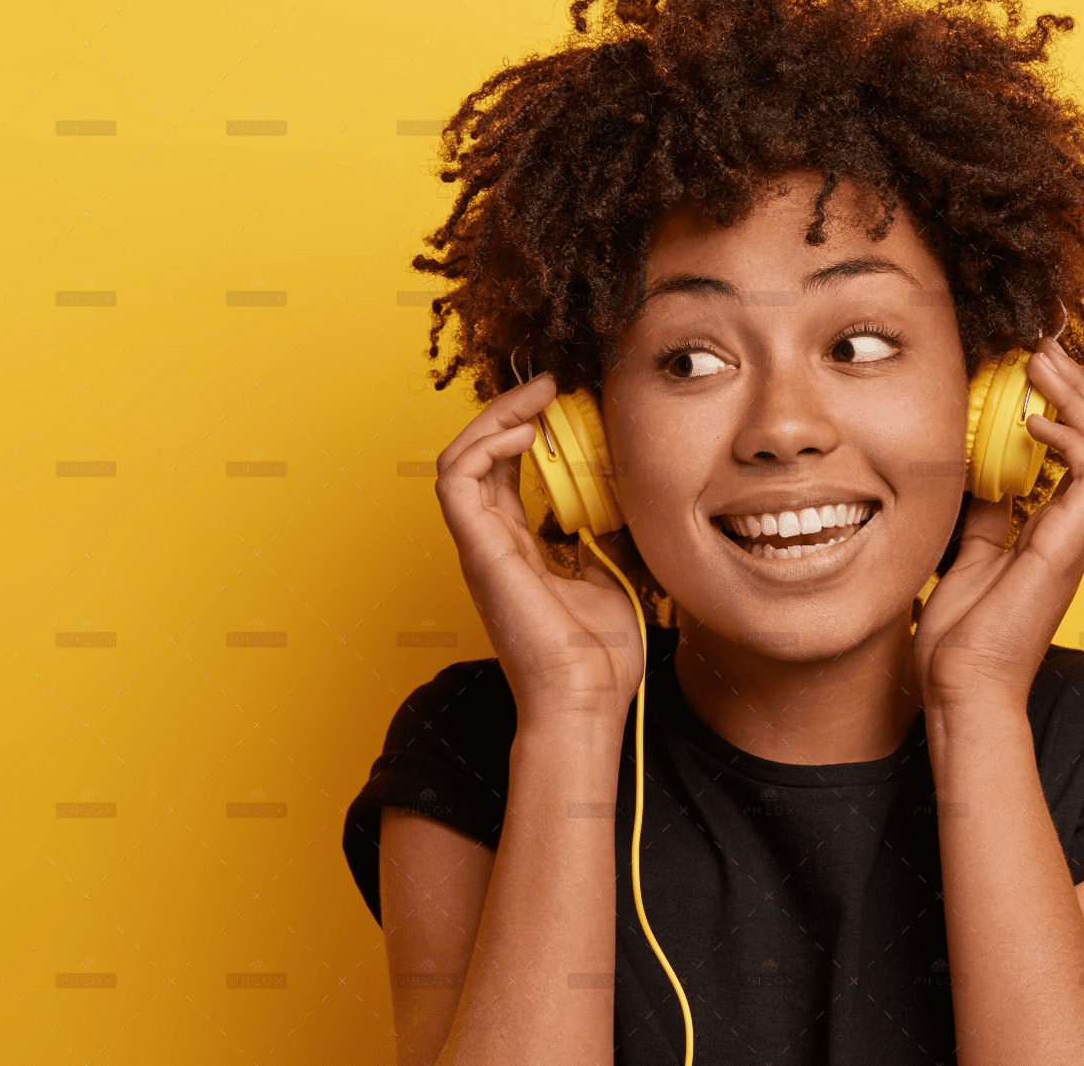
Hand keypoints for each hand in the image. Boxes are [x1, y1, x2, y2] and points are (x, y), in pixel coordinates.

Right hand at [433, 372, 644, 727]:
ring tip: (537, 396)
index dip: (529, 426)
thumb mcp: (615, 572)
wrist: (588, 701)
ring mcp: (480, 546)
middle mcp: (492, 541)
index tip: (568, 399)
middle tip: (551, 383)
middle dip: (510, 408)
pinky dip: (484, 446)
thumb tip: (628, 492)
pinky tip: (526, 433)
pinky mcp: (478, 551)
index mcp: (519, 545)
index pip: (507, 468)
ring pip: (460, 457)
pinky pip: (456, 481)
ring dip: (494, 416)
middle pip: (480, 454)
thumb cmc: (600, 655)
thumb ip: (609, 532)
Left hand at [911, 336, 1083, 711]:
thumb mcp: (968, 555)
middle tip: (1043, 342)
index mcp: (1051, 527)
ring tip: (1043, 361)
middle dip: (1077, 383)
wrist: (960, 688)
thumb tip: (979, 472)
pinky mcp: (1070, 546)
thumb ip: (983, 514)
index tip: (1030, 359)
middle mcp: (1072, 527)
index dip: (1062, 400)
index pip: (1076, 446)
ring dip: (1081, 397)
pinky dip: (1072, 437)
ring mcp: (1076, 536)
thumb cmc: (961, 636)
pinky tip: (1034, 420)